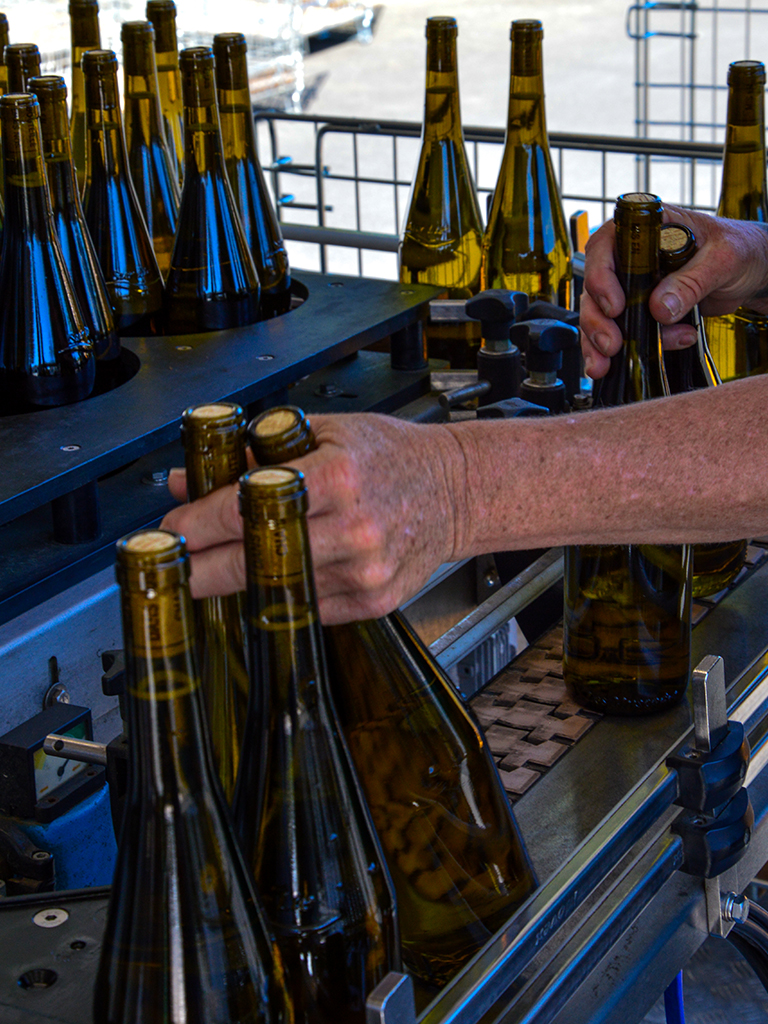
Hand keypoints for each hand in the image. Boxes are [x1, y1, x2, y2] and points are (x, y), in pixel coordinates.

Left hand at [161, 413, 461, 623]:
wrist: (455, 491)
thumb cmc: (391, 456)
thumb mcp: (323, 433)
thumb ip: (252, 455)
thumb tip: (185, 479)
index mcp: (338, 476)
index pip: (249, 506)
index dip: (199, 523)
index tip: (171, 530)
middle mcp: (354, 528)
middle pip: (255, 561)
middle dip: (202, 569)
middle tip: (173, 568)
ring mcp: (366, 571)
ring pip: (278, 590)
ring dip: (239, 583)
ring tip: (217, 568)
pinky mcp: (374, 600)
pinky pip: (309, 607)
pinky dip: (283, 595)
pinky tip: (274, 578)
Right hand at [580, 204, 767, 377]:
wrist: (754, 272)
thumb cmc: (740, 249)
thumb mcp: (723, 258)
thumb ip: (691, 282)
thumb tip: (660, 308)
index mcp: (647, 230)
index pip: (605, 246)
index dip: (600, 276)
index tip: (615, 305)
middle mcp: (633, 256)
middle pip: (594, 286)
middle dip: (597, 319)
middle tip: (611, 343)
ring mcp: (634, 285)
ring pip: (599, 312)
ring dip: (601, 340)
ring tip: (612, 359)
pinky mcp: (641, 310)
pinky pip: (620, 330)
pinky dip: (621, 350)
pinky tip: (637, 358)